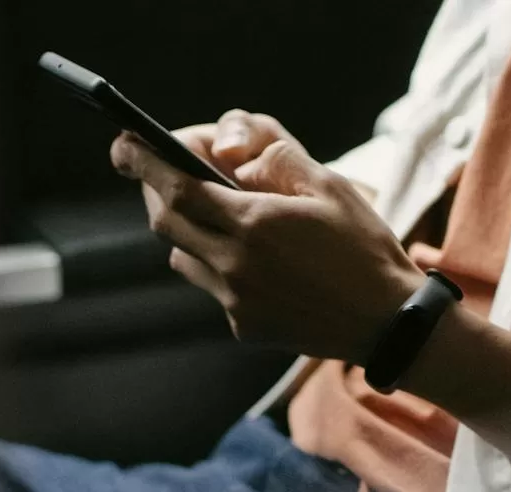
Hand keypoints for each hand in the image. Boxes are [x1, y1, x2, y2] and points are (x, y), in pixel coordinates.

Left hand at [111, 114, 420, 362]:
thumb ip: (277, 161)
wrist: (386, 323)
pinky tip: (255, 261)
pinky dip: (218, 265)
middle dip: (156, 192)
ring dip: (187, 230)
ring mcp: (235, 301)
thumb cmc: (364, 249)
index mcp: (254, 225)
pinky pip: (212, 288)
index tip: (123, 145)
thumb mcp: (329, 187)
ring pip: (183, 256)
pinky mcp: (243, 327)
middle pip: (166, 222)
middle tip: (159, 173)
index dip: (143, 163)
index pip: (177, 187)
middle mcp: (235, 266)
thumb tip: (231, 154)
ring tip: (217, 215)